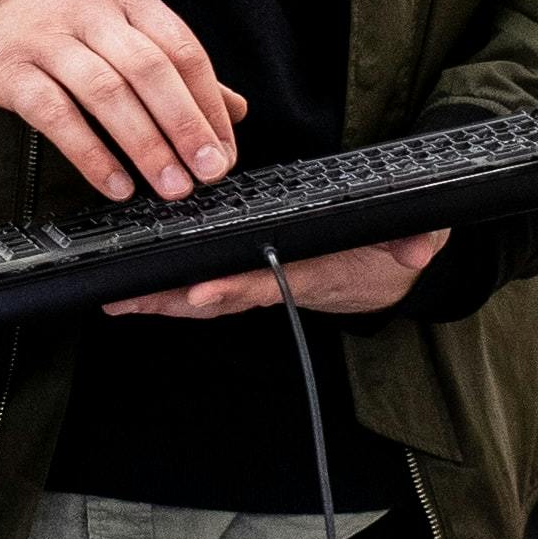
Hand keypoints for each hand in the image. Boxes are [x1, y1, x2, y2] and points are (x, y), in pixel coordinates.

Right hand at [0, 0, 244, 201]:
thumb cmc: (63, 9)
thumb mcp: (124, 18)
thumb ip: (177, 63)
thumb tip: (233, 110)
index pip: (183, 51)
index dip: (209, 106)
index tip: (225, 151)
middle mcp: (94, 15)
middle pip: (150, 71)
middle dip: (186, 126)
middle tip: (209, 172)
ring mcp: (50, 41)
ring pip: (107, 93)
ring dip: (145, 145)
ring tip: (171, 186)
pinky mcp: (12, 71)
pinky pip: (55, 115)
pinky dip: (89, 153)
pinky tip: (115, 183)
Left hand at [104, 231, 448, 318]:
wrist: (392, 268)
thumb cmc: (394, 252)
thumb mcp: (416, 244)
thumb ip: (420, 239)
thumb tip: (421, 247)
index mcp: (312, 273)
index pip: (267, 280)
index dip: (232, 286)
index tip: (200, 289)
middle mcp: (279, 280)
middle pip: (219, 293)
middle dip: (171, 299)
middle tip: (125, 299)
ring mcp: (263, 280)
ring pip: (205, 293)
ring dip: (161, 297)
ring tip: (116, 296)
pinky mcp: (254, 273)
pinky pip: (208, 282)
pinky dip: (173, 288)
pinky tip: (139, 288)